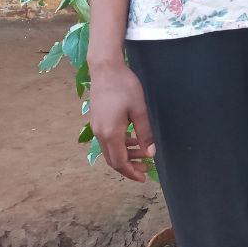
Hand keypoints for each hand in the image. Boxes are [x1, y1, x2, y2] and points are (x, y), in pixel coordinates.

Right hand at [90, 61, 154, 181]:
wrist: (105, 69)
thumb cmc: (125, 86)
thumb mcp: (139, 109)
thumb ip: (145, 133)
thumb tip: (150, 153)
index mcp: (110, 134)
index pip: (120, 162)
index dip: (131, 172)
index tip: (144, 178)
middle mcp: (100, 134)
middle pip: (113, 159)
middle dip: (129, 167)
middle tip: (146, 170)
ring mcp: (97, 127)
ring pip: (110, 150)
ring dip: (126, 154)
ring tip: (143, 154)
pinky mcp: (98, 120)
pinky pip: (108, 140)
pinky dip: (121, 144)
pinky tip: (133, 138)